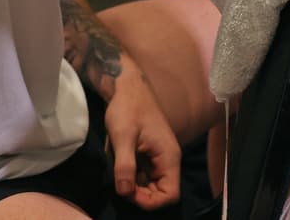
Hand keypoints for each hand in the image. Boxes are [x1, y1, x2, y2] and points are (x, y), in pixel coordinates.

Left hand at [104, 62, 182, 208]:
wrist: (128, 87)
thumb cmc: (128, 109)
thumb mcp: (123, 137)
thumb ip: (125, 166)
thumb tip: (125, 192)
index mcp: (169, 156)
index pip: (170, 194)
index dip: (150, 201)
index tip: (128, 192)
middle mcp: (168, 159)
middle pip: (161, 193)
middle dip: (140, 195)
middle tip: (120, 185)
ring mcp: (159, 157)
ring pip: (152, 185)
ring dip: (135, 186)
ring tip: (119, 174)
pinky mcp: (150, 154)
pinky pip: (145, 174)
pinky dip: (132, 177)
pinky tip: (120, 166)